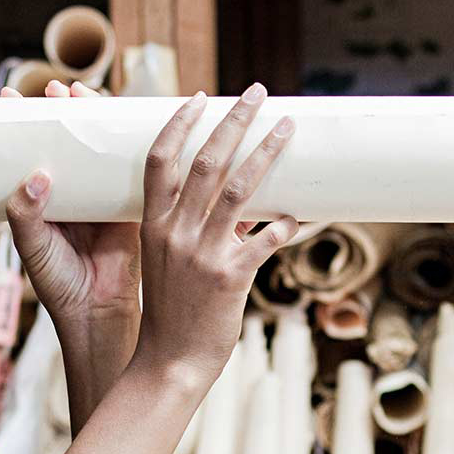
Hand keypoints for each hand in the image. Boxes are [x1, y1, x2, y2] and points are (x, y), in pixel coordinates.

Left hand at [3, 79, 142, 329]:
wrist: (100, 313)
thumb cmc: (60, 286)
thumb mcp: (33, 249)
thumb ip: (26, 215)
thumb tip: (35, 177)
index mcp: (41, 201)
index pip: (28, 152)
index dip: (20, 124)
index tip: (10, 96)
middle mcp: (71, 193)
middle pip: (64, 141)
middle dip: (59, 111)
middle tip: (54, 88)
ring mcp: (99, 195)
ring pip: (96, 148)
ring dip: (92, 118)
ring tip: (83, 91)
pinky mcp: (129, 202)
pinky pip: (130, 166)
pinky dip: (128, 142)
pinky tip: (125, 119)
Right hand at [132, 84, 298, 387]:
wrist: (170, 362)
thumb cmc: (170, 312)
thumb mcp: (166, 263)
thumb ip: (190, 229)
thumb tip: (237, 209)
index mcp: (154, 225)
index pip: (160, 160)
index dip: (179, 124)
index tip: (200, 97)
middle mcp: (175, 233)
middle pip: (206, 161)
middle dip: (234, 121)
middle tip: (256, 92)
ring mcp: (203, 254)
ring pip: (241, 189)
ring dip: (267, 152)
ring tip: (287, 127)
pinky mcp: (231, 277)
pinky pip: (266, 238)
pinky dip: (285, 223)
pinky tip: (299, 214)